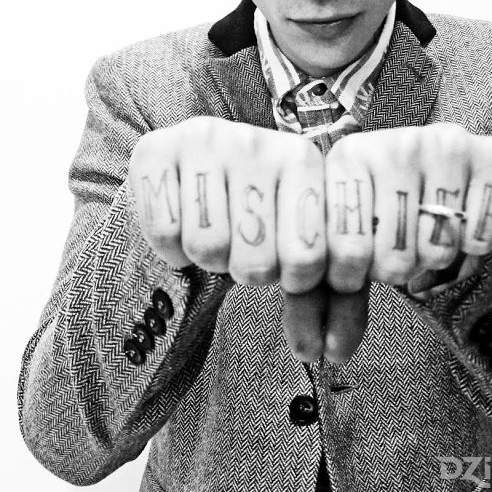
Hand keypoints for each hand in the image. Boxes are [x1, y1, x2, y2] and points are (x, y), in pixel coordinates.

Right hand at [128, 117, 326, 297]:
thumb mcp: (303, 245)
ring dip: (210, 258)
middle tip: (248, 248)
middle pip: (256, 260)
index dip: (299, 282)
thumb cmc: (259, 215)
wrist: (192, 176)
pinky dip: (170, 248)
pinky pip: (165, 232)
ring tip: (218, 233)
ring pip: (208, 247)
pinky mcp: (154, 150)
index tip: (293, 272)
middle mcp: (255, 141)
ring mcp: (204, 140)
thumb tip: (337, 351)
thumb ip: (333, 296)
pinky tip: (183, 223)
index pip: (309, 256)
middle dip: (251, 270)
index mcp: (302, 159)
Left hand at [285, 123, 491, 362]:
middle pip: (394, 255)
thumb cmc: (386, 217)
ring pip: (439, 247)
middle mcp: (396, 142)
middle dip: (395, 271)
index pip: (343, 247)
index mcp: (348, 157)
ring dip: (435, 260)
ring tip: (426, 237)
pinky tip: (462, 227)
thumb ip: (322, 294)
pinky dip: (475, 248)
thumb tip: (317, 351)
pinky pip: (482, 233)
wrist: (446, 181)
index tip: (353, 273)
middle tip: (397, 250)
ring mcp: (445, 143)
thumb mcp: (347, 246)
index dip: (349, 279)